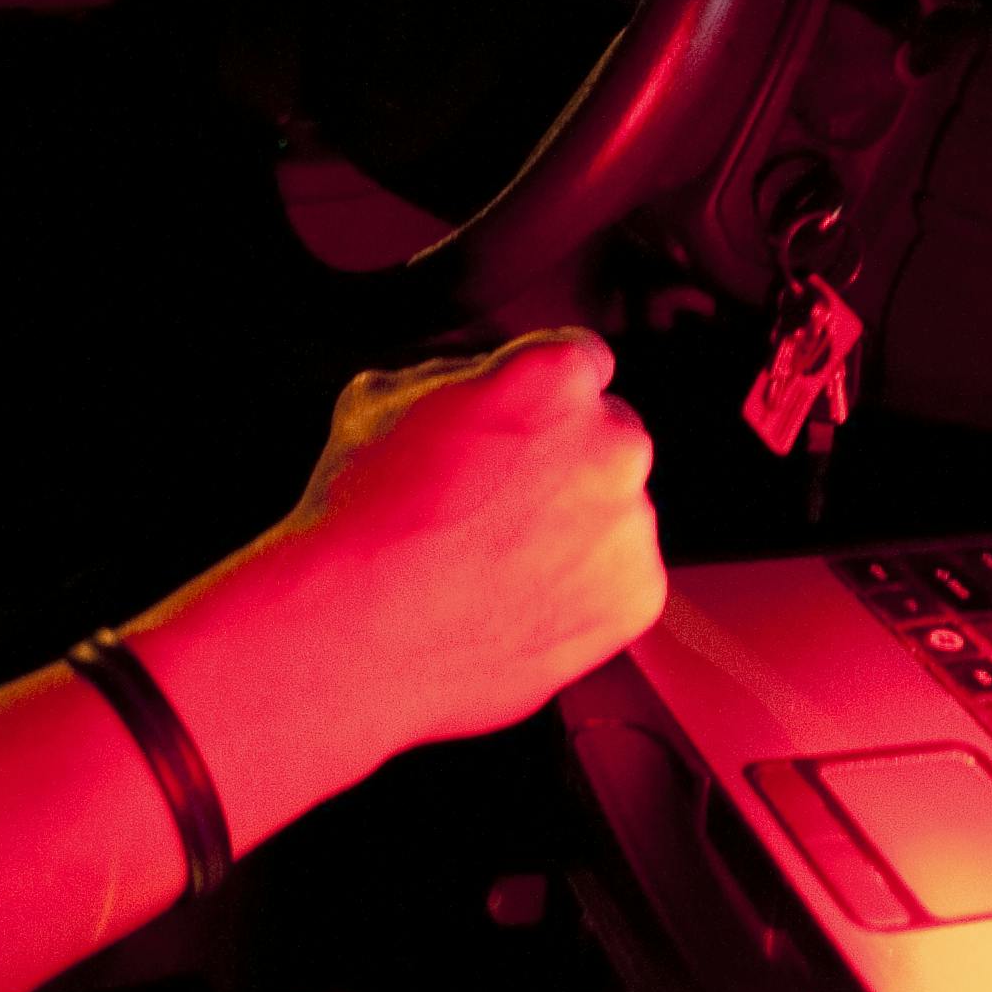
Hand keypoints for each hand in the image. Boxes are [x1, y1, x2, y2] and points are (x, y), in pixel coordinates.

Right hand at [277, 330, 666, 752]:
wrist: (355, 630)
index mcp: (558, 377)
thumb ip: (459, 376)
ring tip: (493, 558)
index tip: (518, 424)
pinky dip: (581, 586)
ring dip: (572, 525)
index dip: (541, 392)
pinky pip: (620, 577)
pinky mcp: (636, 593)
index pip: (581, 361)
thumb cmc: (361, 515)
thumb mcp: (383, 395)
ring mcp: (631, 523)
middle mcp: (612, 442)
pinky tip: (516, 594)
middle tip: (494, 500)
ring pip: (613, 511)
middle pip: (606, 436)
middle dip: (563, 460)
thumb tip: (479, 386)